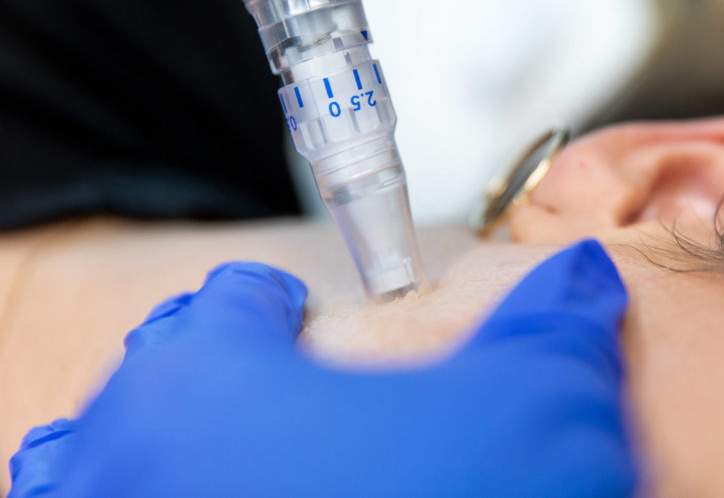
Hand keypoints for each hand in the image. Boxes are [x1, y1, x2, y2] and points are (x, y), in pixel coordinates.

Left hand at [8, 240, 636, 496]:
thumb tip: (587, 279)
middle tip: (277, 389)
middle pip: (166, 379)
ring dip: (160, 451)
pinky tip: (222, 493)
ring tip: (237, 458)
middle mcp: (127, 462)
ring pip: (105, 464)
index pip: (236, 302)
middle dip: (220, 371)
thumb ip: (552, 332)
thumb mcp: (531, 417)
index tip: (293, 308)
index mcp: (210, 382)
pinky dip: (135, 496)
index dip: (277, 301)